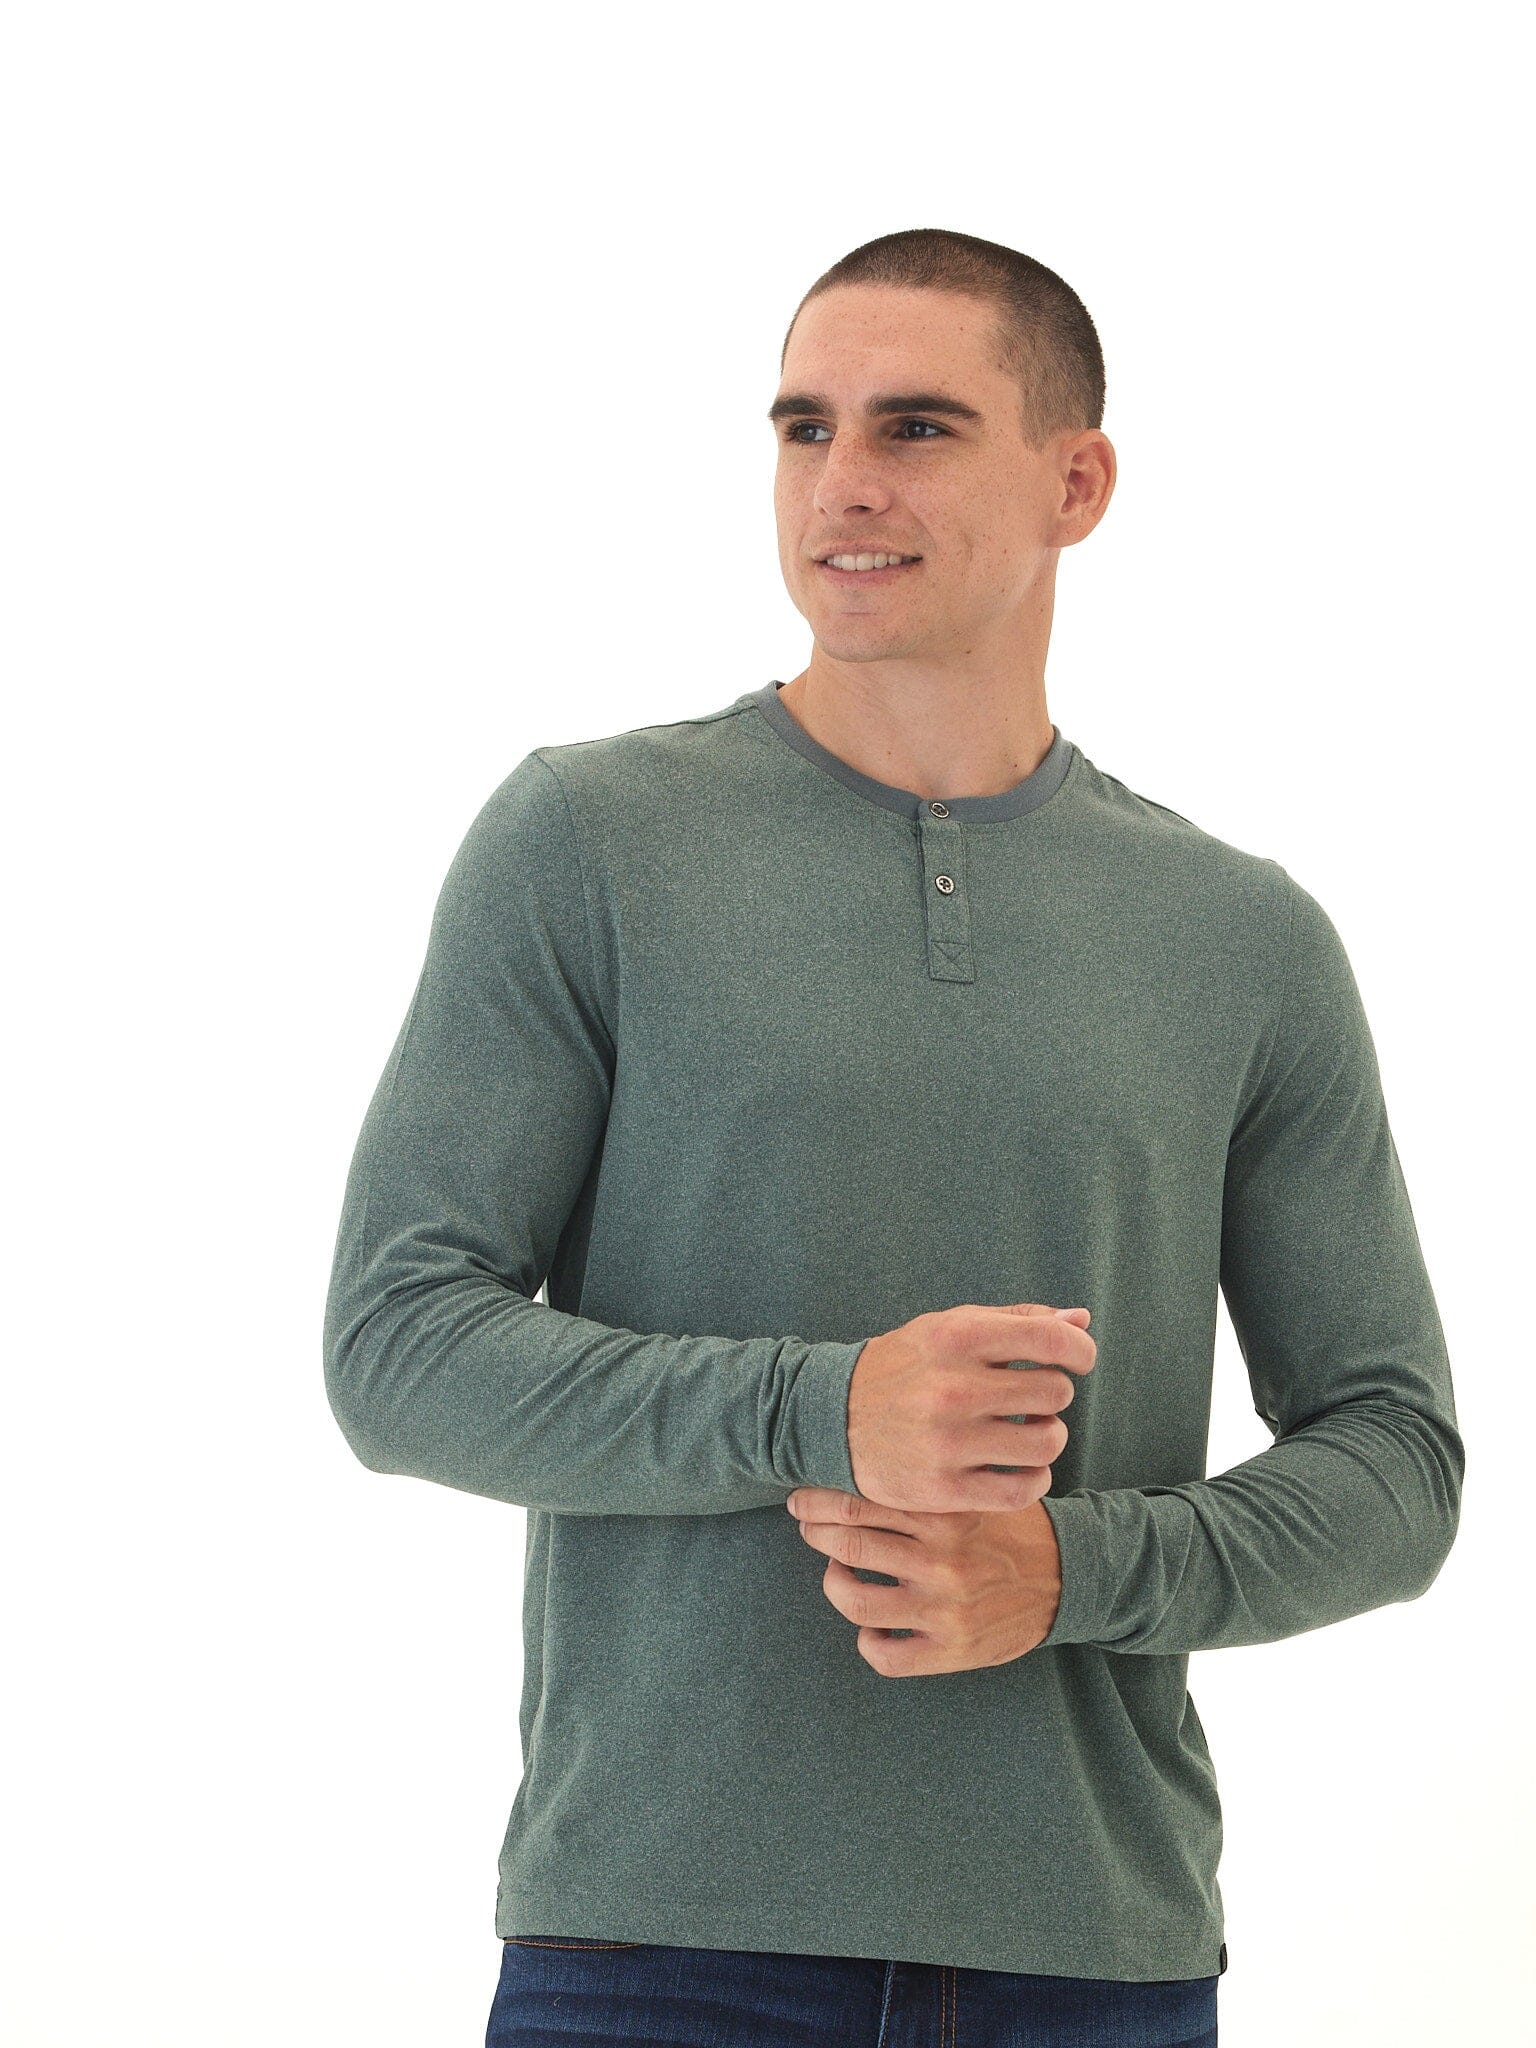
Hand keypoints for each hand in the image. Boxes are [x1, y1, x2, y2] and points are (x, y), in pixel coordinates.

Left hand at [786, 1486, 1064, 1675]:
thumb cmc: (1009, 1526)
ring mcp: (945, 1609)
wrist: (1067, 1576)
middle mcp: (942, 1561)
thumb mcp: (975, 1490)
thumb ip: (927, 1482)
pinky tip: (872, 1627)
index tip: (801, 1498)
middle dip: (814, 1531)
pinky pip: (885, 1656)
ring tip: (838, 1570)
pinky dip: (868, 1642)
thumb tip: (856, 1460)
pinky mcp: (953, 1651)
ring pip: (854, 1600)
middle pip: (848, 1543)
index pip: (860, 1501)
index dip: (819, 1499)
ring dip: (834, 1582)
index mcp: (947, 1513)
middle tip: (806, 1524)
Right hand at [847, 1301, 1093, 1512]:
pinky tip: (1021, 1467)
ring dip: (1048, 1436)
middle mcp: (953, 1388)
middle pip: (1055, 1393)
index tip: (1076, 1361)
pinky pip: (1023, 1489)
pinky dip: (1035, 1479)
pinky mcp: (944, 1488)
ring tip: (1027, 1431)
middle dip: (1054, 1394)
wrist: (832, 1417)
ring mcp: (948, 1442)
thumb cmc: (906, 1365)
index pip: (1052, 1342)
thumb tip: (1082, 1322)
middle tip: (1034, 1399)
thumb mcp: (951, 1326)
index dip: (1080, 1352)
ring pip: (1047, 1443)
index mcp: (957, 1337)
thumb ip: (1018, 1320)